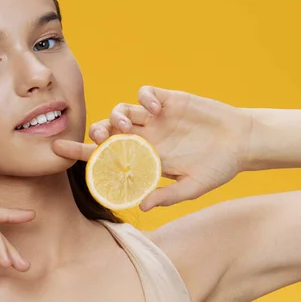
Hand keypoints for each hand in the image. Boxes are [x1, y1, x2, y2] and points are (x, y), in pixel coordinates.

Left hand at [53, 86, 253, 210]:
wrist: (242, 141)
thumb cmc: (219, 167)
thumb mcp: (195, 186)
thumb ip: (170, 195)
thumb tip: (143, 207)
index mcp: (146, 159)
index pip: (106, 155)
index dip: (81, 152)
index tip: (58, 150)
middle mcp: (146, 137)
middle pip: (108, 130)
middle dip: (98, 131)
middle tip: (103, 137)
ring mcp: (156, 118)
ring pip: (122, 110)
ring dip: (117, 115)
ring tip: (129, 126)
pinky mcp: (169, 100)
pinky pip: (146, 94)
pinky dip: (145, 98)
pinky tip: (158, 108)